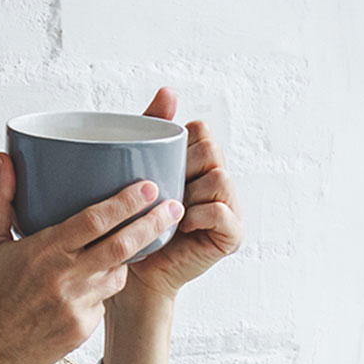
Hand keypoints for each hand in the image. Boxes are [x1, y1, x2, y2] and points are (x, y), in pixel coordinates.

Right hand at [0, 153, 183, 363]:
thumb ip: (0, 199)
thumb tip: (4, 158)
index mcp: (44, 252)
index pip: (95, 220)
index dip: (126, 202)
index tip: (149, 186)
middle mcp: (66, 278)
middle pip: (123, 245)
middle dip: (153, 223)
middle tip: (174, 206)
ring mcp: (77, 306)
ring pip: (118, 273)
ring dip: (128, 257)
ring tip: (137, 241)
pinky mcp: (82, 329)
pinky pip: (103, 301)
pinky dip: (102, 288)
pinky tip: (89, 284)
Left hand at [120, 88, 242, 302]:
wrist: (132, 273)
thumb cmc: (132, 224)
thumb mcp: (138, 171)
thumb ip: (151, 129)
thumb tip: (168, 90)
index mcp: (199, 162)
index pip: (199, 130)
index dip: (179, 146)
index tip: (159, 169)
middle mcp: (219, 180)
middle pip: (211, 149)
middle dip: (183, 169)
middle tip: (164, 194)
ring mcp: (230, 207)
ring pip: (218, 177)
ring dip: (189, 194)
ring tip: (172, 213)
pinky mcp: (232, 234)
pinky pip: (221, 210)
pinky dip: (198, 216)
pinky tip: (182, 227)